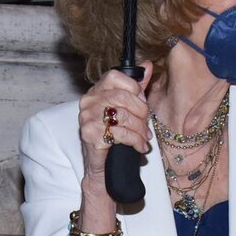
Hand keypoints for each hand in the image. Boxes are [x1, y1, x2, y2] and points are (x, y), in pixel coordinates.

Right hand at [78, 62, 152, 200]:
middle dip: (142, 113)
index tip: (142, 104)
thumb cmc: (115, 139)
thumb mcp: (127, 110)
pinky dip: (136, 141)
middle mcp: (88, 102)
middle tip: (146, 126)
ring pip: (124, 116)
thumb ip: (136, 88)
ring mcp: (87, 118)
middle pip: (124, 97)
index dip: (135, 89)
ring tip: (144, 138)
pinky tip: (140, 147)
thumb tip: (148, 65)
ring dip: (141, 130)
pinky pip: (121, 133)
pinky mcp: (91, 135)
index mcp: (96, 92)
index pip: (116, 76)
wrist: (103, 169)